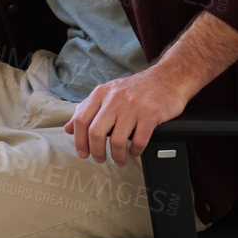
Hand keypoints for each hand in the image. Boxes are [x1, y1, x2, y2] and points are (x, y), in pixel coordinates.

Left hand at [64, 66, 190, 167]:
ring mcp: (133, 106)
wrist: (168, 77)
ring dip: (117, 156)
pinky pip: (138, 141)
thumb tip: (69, 128)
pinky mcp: (151, 114)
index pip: (81, 119)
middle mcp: (115, 98)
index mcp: (102, 93)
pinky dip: (135, 152)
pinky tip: (135, 152)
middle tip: (100, 159)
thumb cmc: (136, 89)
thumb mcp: (109, 93)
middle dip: (96, 152)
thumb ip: (88, 109)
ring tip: (119, 160)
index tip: (83, 153)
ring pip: (117, 141)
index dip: (79, 140)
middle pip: (96, 132)